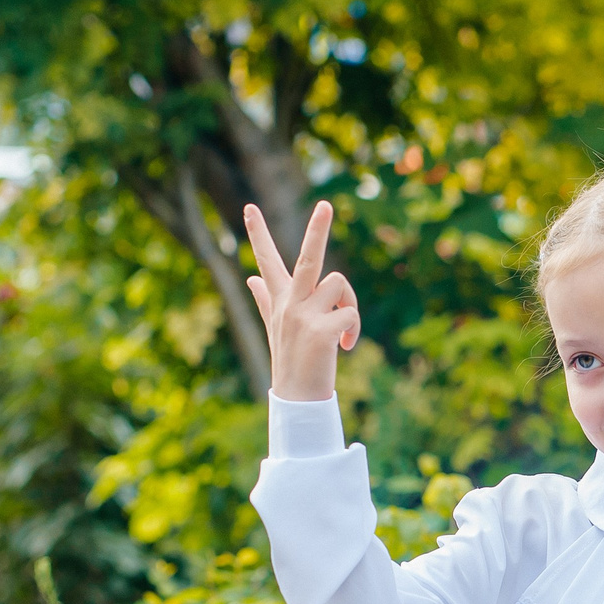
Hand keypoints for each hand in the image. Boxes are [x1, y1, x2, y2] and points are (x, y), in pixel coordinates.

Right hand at [242, 201, 358, 400]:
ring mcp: (303, 316)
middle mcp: (290, 303)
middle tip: (326, 205)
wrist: (297, 398)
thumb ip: (264, 299)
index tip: (250, 206)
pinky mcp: (320, 331)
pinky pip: (349, 312)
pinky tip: (346, 345)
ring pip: (339, 284)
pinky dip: (354, 328)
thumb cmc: (292, 360)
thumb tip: (250, 277)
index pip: (267, 261)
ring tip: (342, 329)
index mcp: (281, 299)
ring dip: (348, 302)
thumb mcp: (275, 326)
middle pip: (307, 258)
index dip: (258, 233)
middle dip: (317, 229)